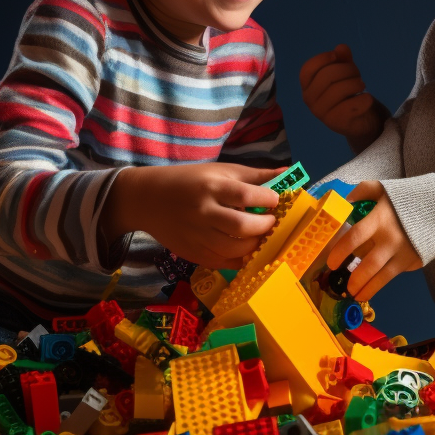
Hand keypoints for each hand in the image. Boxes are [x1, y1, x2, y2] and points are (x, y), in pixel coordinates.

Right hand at [100, 163, 280, 268]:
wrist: (146, 199)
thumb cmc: (188, 181)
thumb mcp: (219, 170)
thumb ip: (254, 175)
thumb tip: (288, 174)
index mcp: (210, 187)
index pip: (246, 195)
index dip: (268, 200)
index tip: (275, 201)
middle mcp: (203, 212)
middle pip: (242, 226)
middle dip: (265, 226)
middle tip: (270, 221)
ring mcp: (197, 236)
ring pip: (235, 249)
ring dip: (255, 244)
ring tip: (259, 235)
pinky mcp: (193, 254)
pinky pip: (224, 263)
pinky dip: (240, 259)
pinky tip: (246, 249)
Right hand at [300, 44, 389, 150]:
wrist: (357, 119)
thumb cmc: (346, 91)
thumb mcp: (344, 72)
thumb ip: (342, 58)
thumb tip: (341, 48)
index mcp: (307, 86)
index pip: (307, 69)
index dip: (322, 59)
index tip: (336, 55)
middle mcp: (310, 99)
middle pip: (326, 76)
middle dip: (347, 70)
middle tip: (357, 74)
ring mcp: (321, 113)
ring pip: (340, 90)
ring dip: (356, 83)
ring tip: (361, 86)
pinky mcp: (336, 122)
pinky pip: (352, 105)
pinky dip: (364, 99)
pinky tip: (367, 98)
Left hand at [326, 180, 421, 300]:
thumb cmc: (406, 199)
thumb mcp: (383, 188)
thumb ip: (362, 191)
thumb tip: (343, 201)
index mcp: (380, 219)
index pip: (355, 237)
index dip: (340, 251)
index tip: (331, 263)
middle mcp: (391, 239)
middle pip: (368, 265)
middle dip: (354, 279)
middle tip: (344, 286)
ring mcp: (403, 253)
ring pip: (382, 277)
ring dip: (366, 289)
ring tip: (355, 295)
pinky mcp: (413, 262)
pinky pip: (394, 275)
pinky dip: (381, 284)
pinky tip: (371, 289)